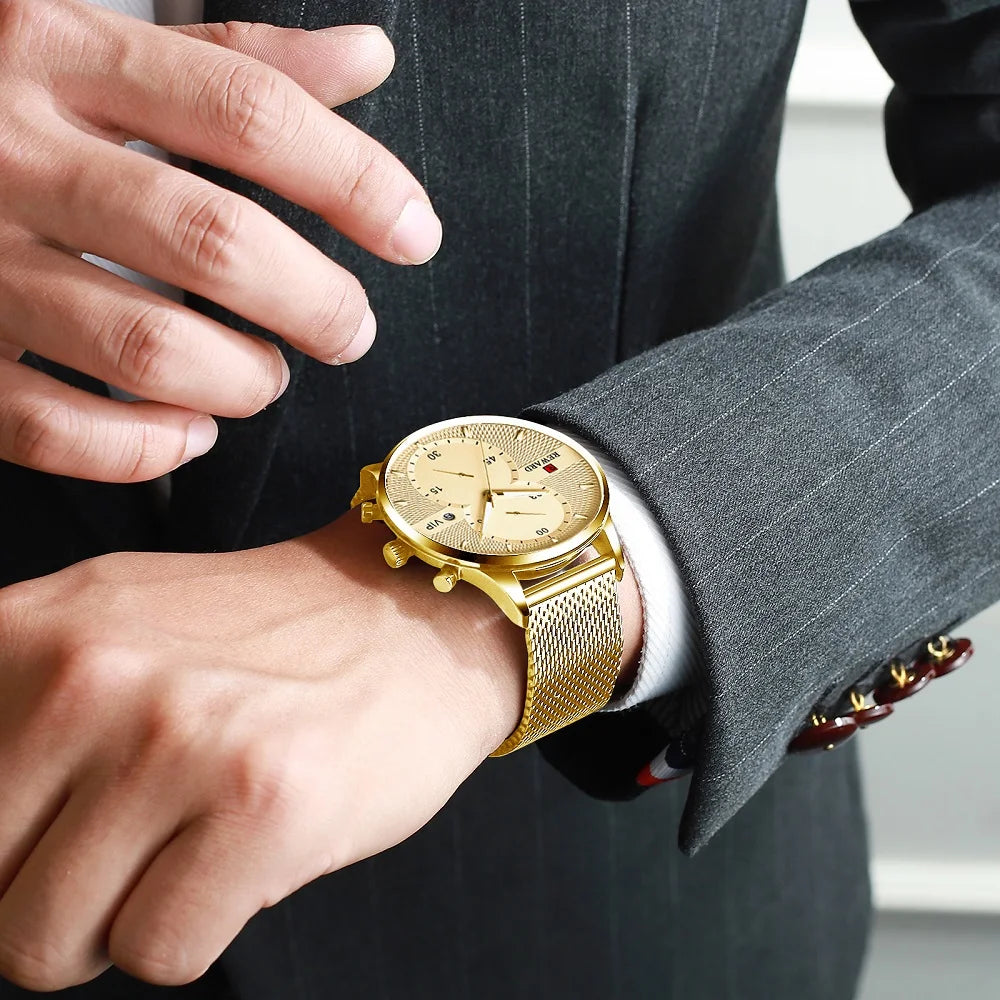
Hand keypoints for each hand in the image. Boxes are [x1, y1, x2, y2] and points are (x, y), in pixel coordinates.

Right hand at [0, 0, 441, 481]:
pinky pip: (55, 430)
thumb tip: (365, 55)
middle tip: (350, 330)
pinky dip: (144, 446)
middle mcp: (11, 152)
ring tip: (268, 376)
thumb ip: (234, 59)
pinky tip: (189, 428)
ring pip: (147, 347)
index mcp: (57, 52)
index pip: (249, 114)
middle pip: (213, 240)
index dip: (355, 181)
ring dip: (242, 380)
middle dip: (315, 302)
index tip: (414, 234)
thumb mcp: (99, 40)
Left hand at [0, 510, 527, 989]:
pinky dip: (199, 926)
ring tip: (193, 840)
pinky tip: (247, 848)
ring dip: (123, 917)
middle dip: (52, 896)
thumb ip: (9, 717)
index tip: (58, 834)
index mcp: (29, 632)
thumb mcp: (109, 629)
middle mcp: (90, 677)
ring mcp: (178, 741)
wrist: (411, 616)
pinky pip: (160, 956)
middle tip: (139, 837)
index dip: (5, 848)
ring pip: (49, 947)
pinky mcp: (263, 807)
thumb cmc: (262, 638)